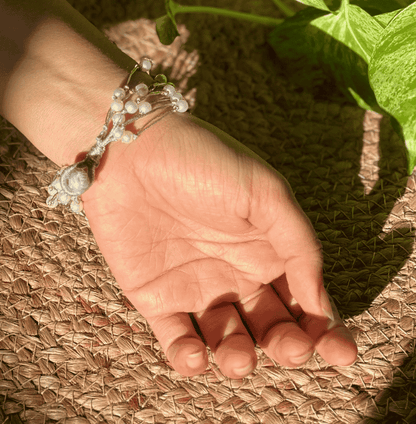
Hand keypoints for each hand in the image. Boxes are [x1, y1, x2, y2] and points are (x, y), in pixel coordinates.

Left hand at [81, 111, 357, 377]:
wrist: (131, 151)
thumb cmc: (202, 162)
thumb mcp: (264, 191)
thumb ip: (298, 244)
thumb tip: (321, 301)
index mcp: (267, 249)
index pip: (306, 297)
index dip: (327, 328)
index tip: (342, 351)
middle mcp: (237, 273)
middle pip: (273, 326)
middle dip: (289, 346)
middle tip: (293, 350)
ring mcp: (197, 287)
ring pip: (228, 340)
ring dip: (240, 358)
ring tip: (241, 357)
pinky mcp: (156, 297)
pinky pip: (177, 339)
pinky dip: (189, 358)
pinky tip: (198, 356)